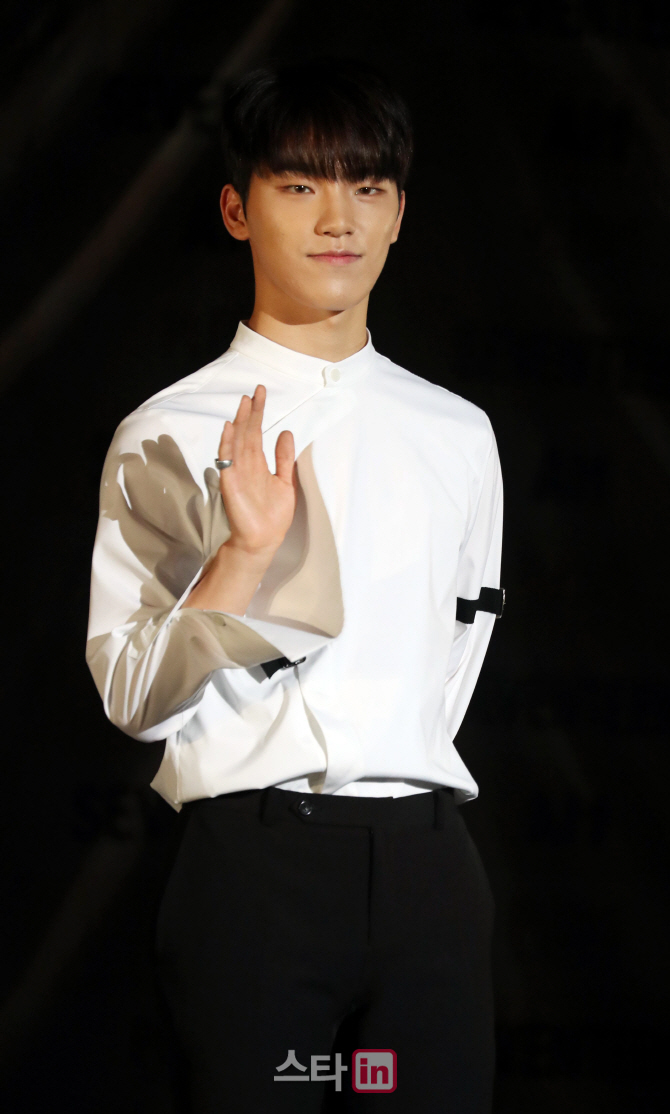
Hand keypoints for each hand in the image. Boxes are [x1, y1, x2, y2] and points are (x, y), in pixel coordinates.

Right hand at [217, 384, 297, 556]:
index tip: (261, 394)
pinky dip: (227, 445)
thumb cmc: (272, 515)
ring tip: (244, 403)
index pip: (257, 432)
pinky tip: (229, 429)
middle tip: (256, 391)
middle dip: (251, 412)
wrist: (262, 540)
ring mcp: (237, 473)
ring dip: (239, 422)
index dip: (259, 413)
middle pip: (247, 433)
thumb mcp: (285, 482)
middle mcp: (246, 464)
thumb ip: (284, 459)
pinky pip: (227, 461)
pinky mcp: (230, 484)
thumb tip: (286, 432)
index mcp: (258, 463)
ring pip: (237, 442)